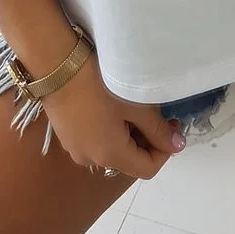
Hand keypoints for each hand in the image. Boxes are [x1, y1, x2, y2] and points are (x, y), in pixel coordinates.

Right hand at [42, 52, 184, 178]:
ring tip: (133, 106)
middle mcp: (91, 160)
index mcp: (111, 156)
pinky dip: (110, 130)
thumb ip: (158, 130)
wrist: (56, 64)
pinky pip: (96, 141)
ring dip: (129, 135)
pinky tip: (111, 106)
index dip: (165, 150)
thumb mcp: (136, 104)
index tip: (173, 124)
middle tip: (157, 112)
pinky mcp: (66, 135)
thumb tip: (178, 146)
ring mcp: (75, 149)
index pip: (148, 169)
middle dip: (148, 141)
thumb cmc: (101, 83)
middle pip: (130, 161)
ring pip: (113, 150)